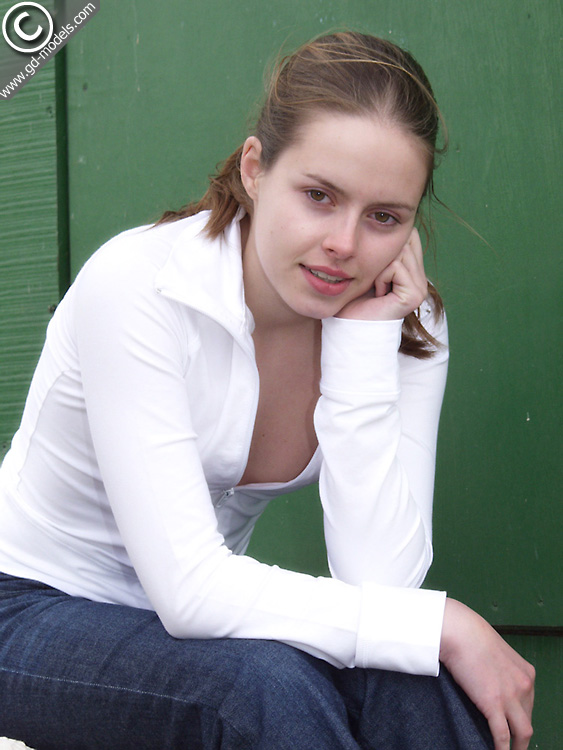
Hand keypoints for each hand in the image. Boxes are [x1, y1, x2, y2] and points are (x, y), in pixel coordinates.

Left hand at [336, 227, 427, 320]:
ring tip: (376, 288)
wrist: (349, 326)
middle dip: (382, 256)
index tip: (373, 270)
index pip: (408, 235)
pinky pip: (395, 267)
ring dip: (379, 268)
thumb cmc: (352, 298)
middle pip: (404, 241)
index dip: (386, 245)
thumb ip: (383, 247)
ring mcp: (420, 288)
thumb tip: (390, 219)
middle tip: (374, 281)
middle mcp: (420, 279)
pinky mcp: (414, 295)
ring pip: (399, 252)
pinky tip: (378, 294)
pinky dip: (380, 278)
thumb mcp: (368, 265)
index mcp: (412, 271)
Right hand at [440, 598, 534, 749]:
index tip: (513, 725)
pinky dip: (502, 748)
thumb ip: (500, 670)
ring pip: (522, 733)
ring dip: (517, 747)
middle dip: (519, 733)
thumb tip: (490, 682)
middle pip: (527, 719)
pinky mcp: (493, 704)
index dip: (520, 716)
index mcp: (526, 672)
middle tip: (511, 742)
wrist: (459, 631)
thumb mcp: (495, 653)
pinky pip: (502, 735)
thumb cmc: (470, 635)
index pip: (529, 704)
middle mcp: (524, 685)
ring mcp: (510, 696)